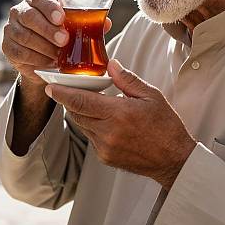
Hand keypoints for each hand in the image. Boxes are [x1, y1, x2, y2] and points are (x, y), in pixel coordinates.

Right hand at [2, 0, 111, 84]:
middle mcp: (19, 11)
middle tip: (64, 40)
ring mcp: (11, 29)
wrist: (43, 58)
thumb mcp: (74, 28)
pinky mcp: (7, 47)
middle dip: (48, 29)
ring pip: (25, 37)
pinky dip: (36, 59)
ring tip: (59, 55)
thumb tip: (106, 22)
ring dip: (44, 47)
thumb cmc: (60, 36)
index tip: (61, 18)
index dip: (49, 7)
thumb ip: (88, 23)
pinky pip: (20, 53)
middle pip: (29, 17)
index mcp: (36, 0)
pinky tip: (49, 63)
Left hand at [45, 59, 195, 189]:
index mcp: (118, 114)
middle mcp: (107, 133)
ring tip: (93, 103)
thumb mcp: (151, 96)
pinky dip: (92, 126)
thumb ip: (127, 80)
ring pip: (83, 125)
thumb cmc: (166, 126)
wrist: (174, 160)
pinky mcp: (105, 158)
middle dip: (72, 100)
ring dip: (83, 113)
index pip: (80, 102)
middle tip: (71, 88)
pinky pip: (91, 137)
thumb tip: (111, 64)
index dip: (62, 93)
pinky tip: (105, 120)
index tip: (50, 86)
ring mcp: (105, 148)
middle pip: (77, 113)